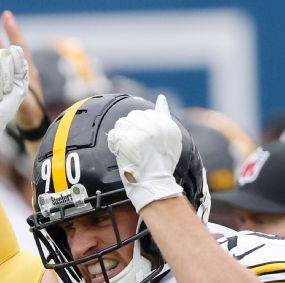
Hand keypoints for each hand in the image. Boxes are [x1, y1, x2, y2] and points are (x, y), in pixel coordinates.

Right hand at [0, 11, 45, 133]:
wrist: (35, 123)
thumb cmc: (30, 115)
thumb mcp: (25, 106)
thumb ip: (19, 96)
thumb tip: (12, 87)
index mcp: (28, 72)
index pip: (20, 48)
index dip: (13, 33)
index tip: (7, 18)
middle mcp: (26, 70)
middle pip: (18, 45)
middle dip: (12, 30)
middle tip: (6, 15)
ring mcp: (22, 73)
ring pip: (14, 52)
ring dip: (8, 39)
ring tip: (2, 26)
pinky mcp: (17, 79)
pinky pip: (9, 60)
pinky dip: (3, 51)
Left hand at [106, 95, 184, 210]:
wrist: (155, 183)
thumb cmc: (162, 165)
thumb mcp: (171, 138)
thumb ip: (165, 117)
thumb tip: (161, 98)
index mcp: (166, 122)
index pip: (145, 114)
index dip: (140, 129)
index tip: (143, 143)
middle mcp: (154, 124)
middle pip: (132, 116)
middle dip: (130, 130)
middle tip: (135, 148)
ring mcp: (140, 131)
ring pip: (121, 123)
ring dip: (122, 136)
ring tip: (129, 151)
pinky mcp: (127, 139)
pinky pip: (113, 135)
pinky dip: (114, 145)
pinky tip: (122, 153)